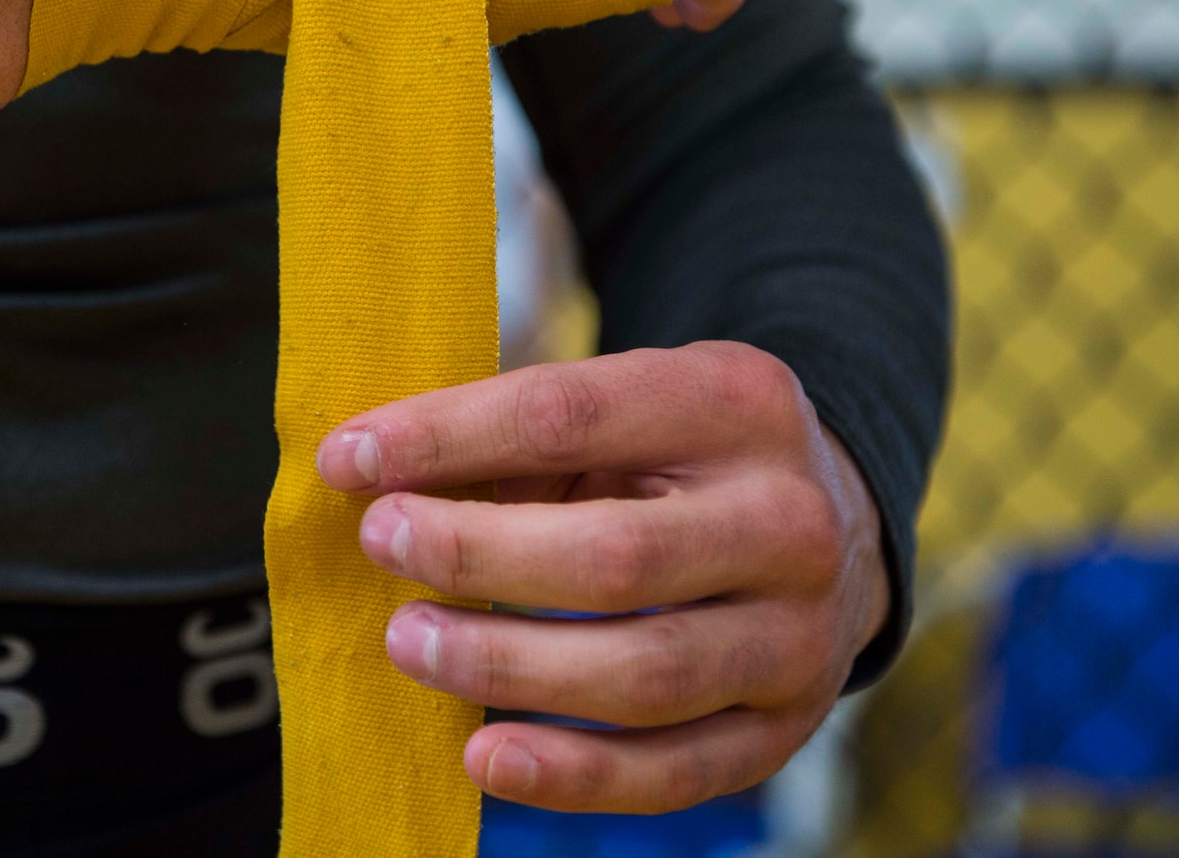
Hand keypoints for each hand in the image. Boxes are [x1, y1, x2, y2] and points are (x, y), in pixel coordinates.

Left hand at [314, 341, 889, 813]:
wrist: (829, 520)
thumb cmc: (677, 458)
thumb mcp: (620, 411)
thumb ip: (510, 441)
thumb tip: (369, 474)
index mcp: (736, 401)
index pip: (570, 414)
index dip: (446, 437)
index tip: (348, 459)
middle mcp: (788, 519)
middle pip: (615, 558)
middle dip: (475, 556)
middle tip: (381, 545)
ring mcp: (802, 635)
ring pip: (644, 675)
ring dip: (506, 668)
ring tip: (409, 642)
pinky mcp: (787, 728)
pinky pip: (674, 773)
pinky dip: (572, 777)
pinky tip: (485, 757)